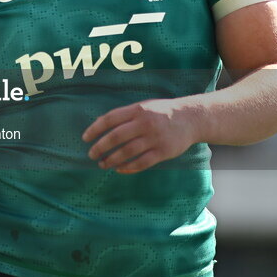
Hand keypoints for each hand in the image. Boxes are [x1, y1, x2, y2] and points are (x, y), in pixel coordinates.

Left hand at [82, 98, 199, 172]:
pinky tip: (119, 169)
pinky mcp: (163, 152)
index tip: (85, 138)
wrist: (191, 119)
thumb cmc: (161, 113)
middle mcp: (145, 123)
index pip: (110, 119)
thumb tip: (100, 124)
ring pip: (127, 152)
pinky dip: (128, 167)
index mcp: (137, 109)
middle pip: (116, 137)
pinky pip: (141, 163)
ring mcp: (154, 138)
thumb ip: (124, 115)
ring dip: (112, 160)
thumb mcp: (143, 107)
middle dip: (100, 147)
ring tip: (103, 164)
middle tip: (91, 155)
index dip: (95, 129)